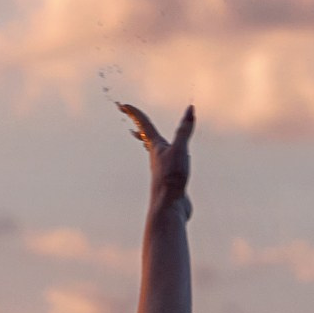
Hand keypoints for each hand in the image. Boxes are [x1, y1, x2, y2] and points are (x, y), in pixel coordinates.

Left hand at [119, 102, 192, 216]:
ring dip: (145, 139)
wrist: (170, 207)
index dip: (134, 113)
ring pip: (152, 149)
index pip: (144, 125)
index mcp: (156, 147)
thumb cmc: (172, 179)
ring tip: (141, 135)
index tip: (123, 105)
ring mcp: (162, 167)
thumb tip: (190, 110)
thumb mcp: (180, 150)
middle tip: (126, 115)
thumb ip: (184, 130)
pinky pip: (165, 161)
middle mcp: (156, 156)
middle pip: (144, 136)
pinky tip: (168, 159)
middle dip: (137, 123)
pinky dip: (163, 154)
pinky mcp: (170, 178)